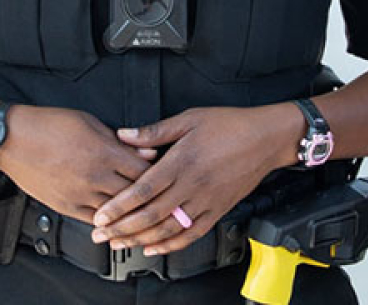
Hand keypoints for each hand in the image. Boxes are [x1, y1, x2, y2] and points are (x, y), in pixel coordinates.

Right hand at [0, 105, 153, 218]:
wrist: (12, 140)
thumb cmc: (48, 125)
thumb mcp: (90, 122)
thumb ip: (121, 141)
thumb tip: (147, 152)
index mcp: (103, 152)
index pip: (144, 171)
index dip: (158, 174)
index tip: (163, 175)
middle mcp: (95, 177)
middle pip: (134, 194)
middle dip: (149, 196)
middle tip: (160, 197)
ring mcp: (80, 195)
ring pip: (116, 212)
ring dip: (131, 212)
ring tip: (144, 212)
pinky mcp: (66, 207)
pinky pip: (94, 220)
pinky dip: (108, 221)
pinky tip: (117, 220)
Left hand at [88, 105, 298, 254]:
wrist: (266, 138)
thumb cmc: (229, 125)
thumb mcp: (189, 119)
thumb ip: (154, 131)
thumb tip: (123, 135)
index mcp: (181, 161)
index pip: (143, 190)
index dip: (119, 206)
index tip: (101, 215)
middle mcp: (192, 185)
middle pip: (151, 215)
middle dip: (122, 228)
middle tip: (100, 236)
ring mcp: (206, 201)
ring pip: (169, 229)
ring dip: (141, 240)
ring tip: (120, 244)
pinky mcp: (218, 210)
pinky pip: (192, 234)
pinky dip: (172, 245)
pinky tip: (155, 248)